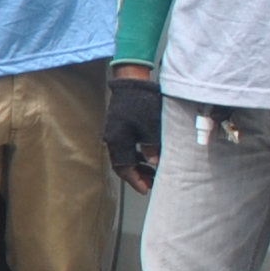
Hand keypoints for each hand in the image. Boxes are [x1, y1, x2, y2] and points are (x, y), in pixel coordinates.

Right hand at [104, 71, 162, 190]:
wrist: (132, 81)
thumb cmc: (142, 102)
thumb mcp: (152, 128)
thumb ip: (153, 149)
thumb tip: (156, 164)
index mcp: (118, 141)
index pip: (124, 169)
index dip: (136, 181)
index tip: (146, 189)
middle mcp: (113, 139)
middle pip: (123, 164)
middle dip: (137, 176)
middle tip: (152, 182)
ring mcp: (114, 132)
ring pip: (125, 156)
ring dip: (138, 166)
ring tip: (152, 171)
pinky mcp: (118, 126)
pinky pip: (126, 147)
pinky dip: (136, 154)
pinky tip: (148, 156)